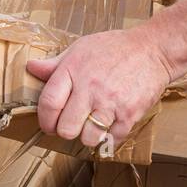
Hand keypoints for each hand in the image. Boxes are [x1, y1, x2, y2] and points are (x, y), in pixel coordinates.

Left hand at [27, 27, 174, 149]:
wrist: (154, 48)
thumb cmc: (116, 47)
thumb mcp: (82, 47)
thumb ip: (56, 63)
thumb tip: (31, 69)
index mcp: (74, 70)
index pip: (48, 104)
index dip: (45, 120)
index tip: (49, 124)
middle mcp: (90, 87)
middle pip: (66, 128)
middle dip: (66, 131)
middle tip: (73, 125)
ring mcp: (110, 102)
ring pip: (88, 138)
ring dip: (89, 136)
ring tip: (94, 125)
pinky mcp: (130, 113)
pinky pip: (112, 139)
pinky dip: (110, 137)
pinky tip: (112, 125)